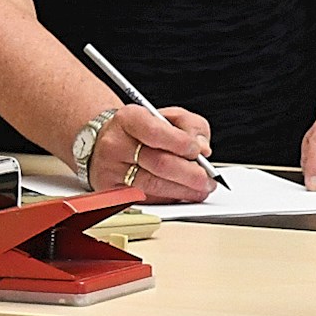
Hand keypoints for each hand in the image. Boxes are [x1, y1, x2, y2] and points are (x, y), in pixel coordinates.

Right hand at [98, 102, 213, 204]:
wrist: (107, 141)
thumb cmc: (141, 129)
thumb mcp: (167, 116)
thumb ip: (190, 125)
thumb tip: (202, 148)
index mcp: (129, 119)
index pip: (155, 132)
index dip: (181, 144)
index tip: (199, 151)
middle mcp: (116, 144)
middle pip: (158, 163)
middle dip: (190, 174)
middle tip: (208, 180)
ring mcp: (110, 170)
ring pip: (153, 185)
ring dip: (183, 191)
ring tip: (201, 190)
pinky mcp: (111, 191)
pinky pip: (146, 199)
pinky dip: (169, 199)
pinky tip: (182, 194)